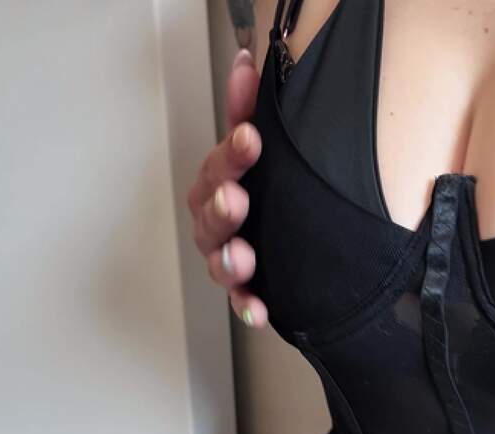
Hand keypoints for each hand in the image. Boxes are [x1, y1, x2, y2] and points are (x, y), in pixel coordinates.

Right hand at [186, 49, 267, 328]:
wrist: (282, 234)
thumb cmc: (263, 185)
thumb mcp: (259, 149)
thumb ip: (250, 109)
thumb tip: (249, 63)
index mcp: (221, 180)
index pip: (221, 160)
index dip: (232, 150)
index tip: (251, 136)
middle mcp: (218, 216)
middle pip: (211, 211)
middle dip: (223, 205)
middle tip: (237, 198)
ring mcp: (228, 252)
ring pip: (219, 257)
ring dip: (229, 258)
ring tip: (242, 257)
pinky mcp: (245, 286)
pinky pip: (241, 300)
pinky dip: (248, 306)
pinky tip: (259, 310)